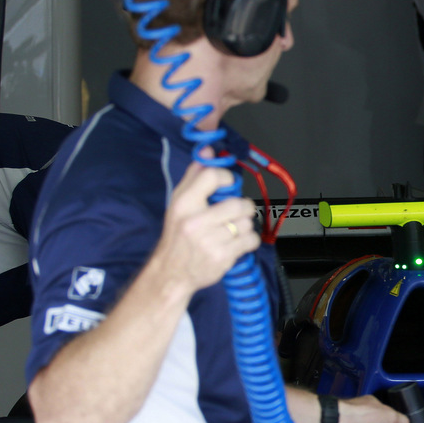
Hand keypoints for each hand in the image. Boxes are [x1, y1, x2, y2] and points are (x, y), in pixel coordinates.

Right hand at [151, 155, 259, 294]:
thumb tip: (209, 150)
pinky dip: (248, 241)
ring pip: (247, 223)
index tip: (228, 184)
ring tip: (231, 230)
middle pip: (239, 203)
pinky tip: (235, 242)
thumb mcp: (178, 203)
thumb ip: (194, 176)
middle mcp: (196, 222)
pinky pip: (251, 240)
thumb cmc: (178, 235)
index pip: (213, 176)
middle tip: (234, 213)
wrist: (172, 272)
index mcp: (184, 204)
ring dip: (244, 225)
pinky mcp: (223, 257)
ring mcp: (210, 241)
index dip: (227, 178)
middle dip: (242, 208)